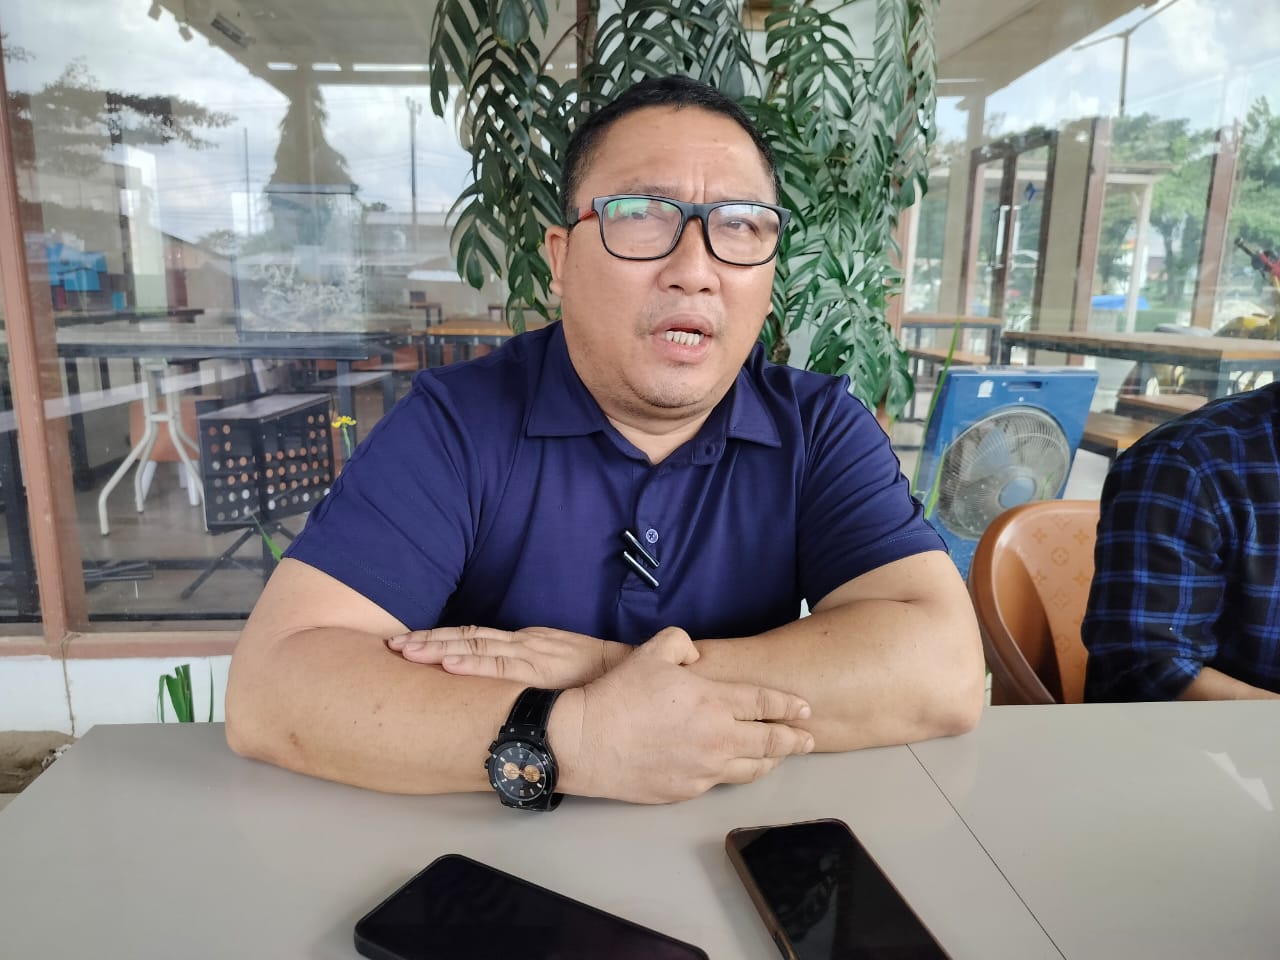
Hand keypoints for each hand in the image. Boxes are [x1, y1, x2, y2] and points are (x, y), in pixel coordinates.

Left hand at [387, 625, 630, 688]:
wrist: (637, 677)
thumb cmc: (603, 681)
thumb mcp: (565, 671)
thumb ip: (539, 675)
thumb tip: (512, 691)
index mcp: (529, 642)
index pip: (476, 637)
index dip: (441, 639)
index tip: (409, 643)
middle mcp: (525, 643)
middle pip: (467, 638)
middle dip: (427, 641)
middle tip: (391, 644)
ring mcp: (531, 655)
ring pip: (474, 647)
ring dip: (437, 649)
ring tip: (405, 650)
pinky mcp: (540, 671)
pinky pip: (499, 667)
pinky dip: (470, 663)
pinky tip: (446, 664)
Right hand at [552, 627, 814, 803]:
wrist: (585, 741)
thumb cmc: (618, 695)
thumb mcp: (651, 652)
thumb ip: (682, 644)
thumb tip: (695, 655)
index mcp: (714, 702)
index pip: (765, 704)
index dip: (789, 706)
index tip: (804, 709)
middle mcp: (718, 739)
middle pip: (771, 743)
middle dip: (794, 740)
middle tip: (807, 739)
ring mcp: (704, 769)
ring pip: (751, 769)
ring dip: (770, 762)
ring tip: (779, 758)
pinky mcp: (686, 791)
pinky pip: (720, 783)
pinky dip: (733, 774)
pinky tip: (733, 770)